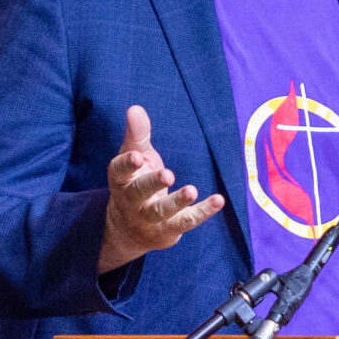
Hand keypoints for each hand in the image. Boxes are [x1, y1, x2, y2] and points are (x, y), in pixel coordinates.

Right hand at [101, 105, 224, 273]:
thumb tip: (135, 108)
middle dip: (152, 184)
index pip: (119, 172)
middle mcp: (131, 202)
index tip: (137, 157)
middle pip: (138, 193)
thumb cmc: (134, 182)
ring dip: (177, 202)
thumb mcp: (134, 157)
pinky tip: (219, 200)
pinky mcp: (168, 230)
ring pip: (161, 212)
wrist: (128, 230)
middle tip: (168, 175)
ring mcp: (149, 219)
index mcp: (121, 180)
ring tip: (192, 190)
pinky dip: (203, 212)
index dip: (127, 165)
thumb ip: (137, 135)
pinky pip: (186, 221)